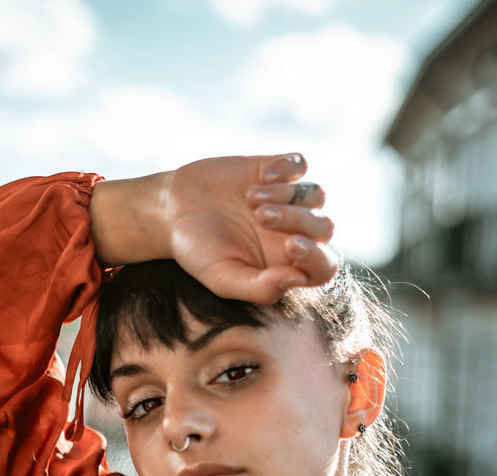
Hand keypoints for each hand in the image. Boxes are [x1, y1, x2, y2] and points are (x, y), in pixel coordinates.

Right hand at [89, 153, 335, 304]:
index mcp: (288, 266)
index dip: (316, 256)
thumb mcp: (223, 279)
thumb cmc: (199, 253)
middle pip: (324, 227)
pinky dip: (285, 168)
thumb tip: (299, 279)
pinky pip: (301, 164)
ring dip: (286, 195)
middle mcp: (296, 233)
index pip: (323, 266)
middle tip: (260, 217)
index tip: (290, 245)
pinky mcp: (277, 169)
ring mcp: (289, 200)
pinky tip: (258, 177)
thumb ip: (260, 289)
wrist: (173, 212)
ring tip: (250, 200)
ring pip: (316, 195)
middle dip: (296, 220)